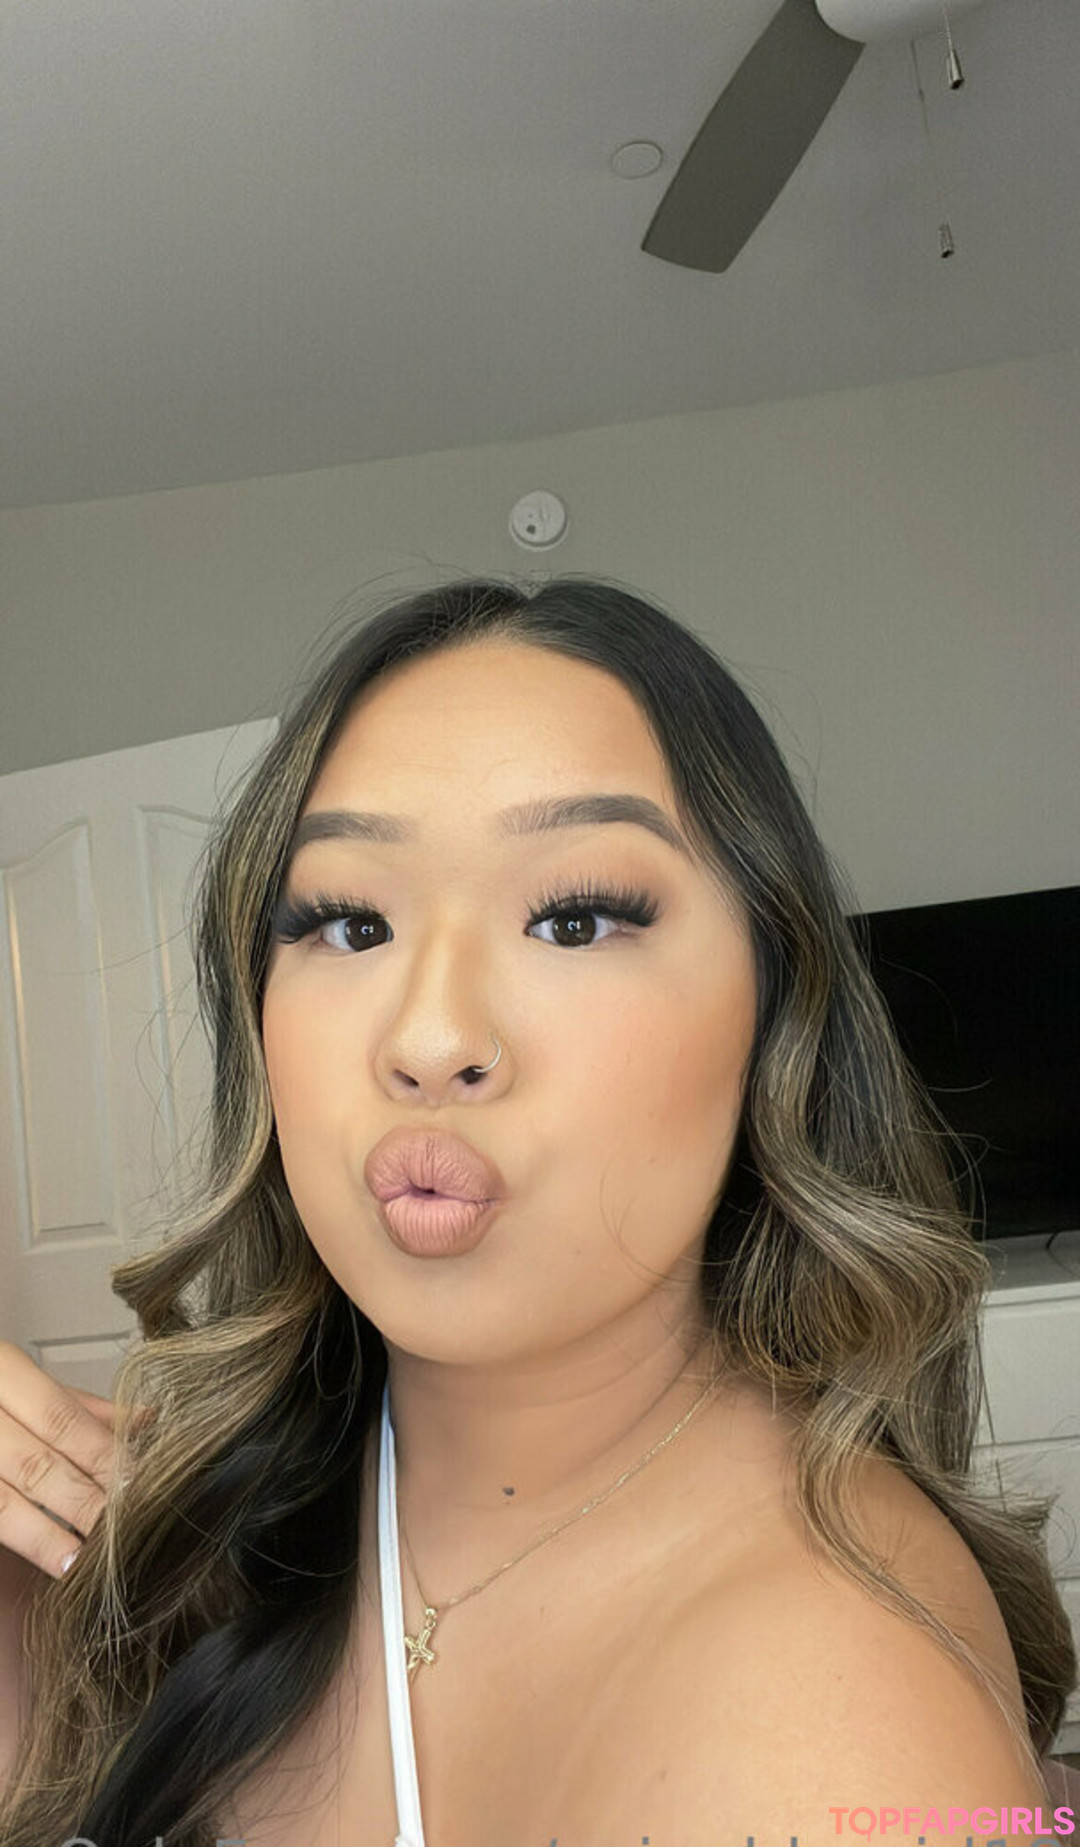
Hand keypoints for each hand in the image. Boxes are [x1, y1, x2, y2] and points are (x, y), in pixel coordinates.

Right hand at [0, 1338, 152, 1579]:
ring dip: (44, 1535)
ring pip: (0, 1501)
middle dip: (83, 1501)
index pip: (62, 1420)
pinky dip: (16, 1537)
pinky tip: (42, 1557)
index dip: (103, 1456)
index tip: (140, 1485)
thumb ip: (75, 1403)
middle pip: (35, 1464)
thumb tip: (143, 1421)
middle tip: (122, 1532)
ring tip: (81, 1560)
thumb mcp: (16, 1378)